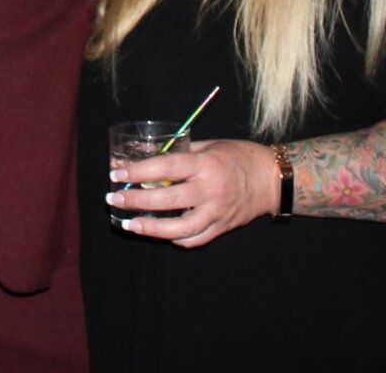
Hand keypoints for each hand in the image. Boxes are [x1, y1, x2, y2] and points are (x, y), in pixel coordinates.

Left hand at [107, 139, 279, 247]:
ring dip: (150, 228)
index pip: (165, 169)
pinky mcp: (221, 228)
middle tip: (113, 199)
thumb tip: (142, 153)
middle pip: (165, 200)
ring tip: (129, 224)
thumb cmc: (238, 156)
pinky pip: (194, 239)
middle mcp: (210, 190)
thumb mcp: (209, 145)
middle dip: (134, 200)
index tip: (116, 172)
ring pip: (178, 229)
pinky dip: (174, 237)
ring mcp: (216, 213)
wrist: (272, 179)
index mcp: (206, 164)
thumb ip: (178, 151)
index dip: (137, 171)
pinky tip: (159, 232)